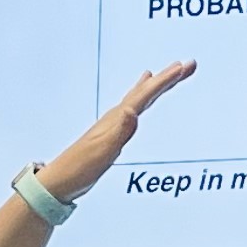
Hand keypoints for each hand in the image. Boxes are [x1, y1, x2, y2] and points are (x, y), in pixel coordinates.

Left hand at [37, 63, 195, 204]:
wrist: (60, 181)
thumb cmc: (80, 168)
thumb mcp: (104, 151)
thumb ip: (119, 132)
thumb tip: (132, 112)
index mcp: (117, 119)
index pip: (146, 95)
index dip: (166, 81)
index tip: (184, 66)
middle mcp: (115, 118)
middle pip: (144, 92)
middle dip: (166, 78)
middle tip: (186, 65)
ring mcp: (112, 125)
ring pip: (138, 99)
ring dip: (153, 87)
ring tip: (162, 74)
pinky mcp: (110, 135)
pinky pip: (130, 111)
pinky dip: (137, 103)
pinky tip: (135, 107)